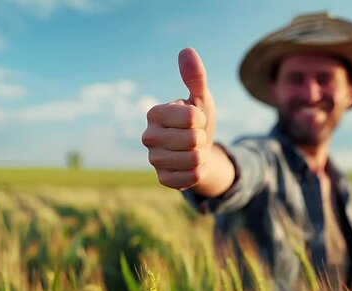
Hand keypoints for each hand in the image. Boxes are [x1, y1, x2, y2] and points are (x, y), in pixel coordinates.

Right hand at [142, 48, 216, 190]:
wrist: (200, 153)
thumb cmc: (198, 123)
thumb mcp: (200, 99)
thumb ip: (195, 77)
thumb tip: (186, 50)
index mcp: (154, 114)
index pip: (191, 117)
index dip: (202, 119)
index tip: (196, 120)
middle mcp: (148, 136)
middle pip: (193, 139)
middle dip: (202, 138)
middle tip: (195, 138)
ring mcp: (153, 160)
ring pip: (193, 159)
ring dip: (201, 156)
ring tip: (194, 151)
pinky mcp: (162, 179)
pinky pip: (190, 177)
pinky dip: (198, 172)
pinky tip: (192, 167)